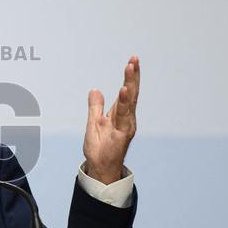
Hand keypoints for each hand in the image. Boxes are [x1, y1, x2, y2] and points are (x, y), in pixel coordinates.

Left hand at [83, 56, 139, 183]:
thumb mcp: (94, 122)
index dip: (130, 77)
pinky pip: (123, 116)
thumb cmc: (100, 148)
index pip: (126, 92)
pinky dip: (123, 103)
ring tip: (130, 68)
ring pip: (128, 101)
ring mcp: (125, 126)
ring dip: (129, 84)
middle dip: (133, 76)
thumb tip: (95, 90)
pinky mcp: (122, 134)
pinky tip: (123, 91)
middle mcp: (126, 118)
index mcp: (120, 114)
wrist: (99, 168)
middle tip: (134, 59)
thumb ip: (96, 107)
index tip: (132, 61)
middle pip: (131, 93)